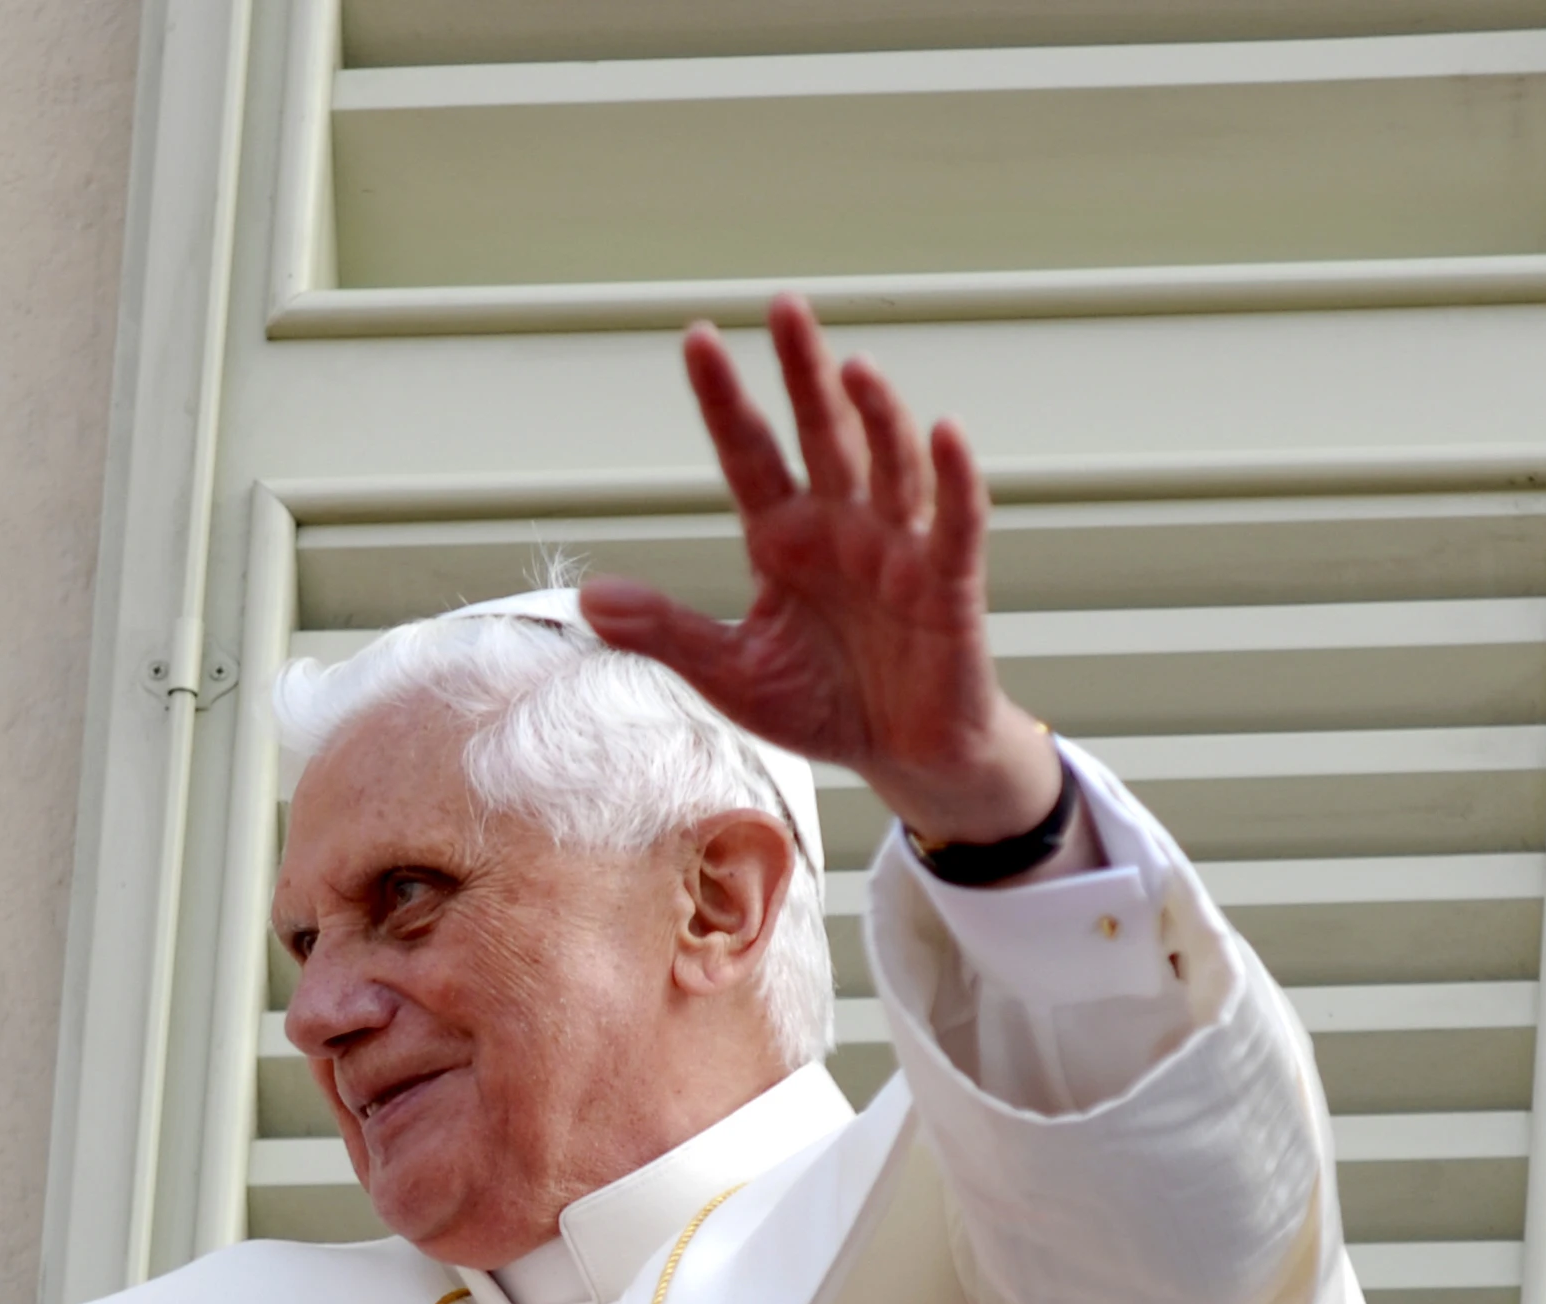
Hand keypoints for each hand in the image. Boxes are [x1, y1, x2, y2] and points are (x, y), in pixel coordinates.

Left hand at [578, 294, 1070, 854]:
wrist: (900, 754)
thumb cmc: (819, 702)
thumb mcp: (728, 672)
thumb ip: (666, 632)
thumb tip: (589, 598)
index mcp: (783, 538)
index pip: (748, 453)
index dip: (724, 400)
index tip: (696, 338)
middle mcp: (842, 526)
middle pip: (821, 434)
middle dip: (803, 372)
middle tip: (783, 306)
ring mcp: (898, 548)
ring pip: (888, 464)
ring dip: (876, 415)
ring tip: (853, 366)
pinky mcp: (949, 584)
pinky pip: (955, 523)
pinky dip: (953, 479)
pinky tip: (945, 431)